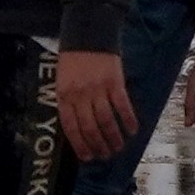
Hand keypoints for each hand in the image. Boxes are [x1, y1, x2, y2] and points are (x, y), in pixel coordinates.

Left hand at [53, 44, 140, 165]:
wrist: (88, 36)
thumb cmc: (73, 62)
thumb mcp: (62, 83)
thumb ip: (68, 103)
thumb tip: (77, 130)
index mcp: (64, 96)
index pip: (71, 127)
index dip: (80, 145)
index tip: (87, 158)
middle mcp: (80, 96)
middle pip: (90, 128)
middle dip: (98, 146)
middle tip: (106, 155)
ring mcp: (98, 90)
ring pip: (106, 121)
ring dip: (114, 138)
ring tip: (119, 147)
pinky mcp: (115, 83)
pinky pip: (122, 106)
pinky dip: (128, 120)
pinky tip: (133, 130)